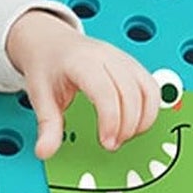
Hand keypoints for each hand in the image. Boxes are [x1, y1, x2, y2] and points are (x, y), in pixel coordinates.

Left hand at [5, 9, 159, 159]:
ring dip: (143, 119)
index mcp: (82, 62)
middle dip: (127, 126)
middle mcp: (107, 57)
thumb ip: (47, 126)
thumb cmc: (48, 65)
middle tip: (112, 144)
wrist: (52, 42)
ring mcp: (124, 59)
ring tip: (125, 135)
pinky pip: (152, 88)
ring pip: (149, 90)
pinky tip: (134, 123)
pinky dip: (149, 110)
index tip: (106, 142)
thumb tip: (45, 151)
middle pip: (131, 93)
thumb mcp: (41, 96)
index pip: (106, 91)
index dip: (111, 120)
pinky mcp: (133, 65)